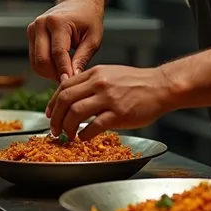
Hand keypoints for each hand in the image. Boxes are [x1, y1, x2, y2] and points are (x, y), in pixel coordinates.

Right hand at [27, 0, 103, 82]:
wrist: (79, 2)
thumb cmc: (88, 19)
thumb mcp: (94, 37)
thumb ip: (82, 58)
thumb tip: (72, 78)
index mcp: (58, 21)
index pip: (58, 53)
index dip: (64, 70)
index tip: (70, 83)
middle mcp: (41, 24)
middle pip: (42, 60)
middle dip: (55, 74)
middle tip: (69, 82)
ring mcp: (33, 29)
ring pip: (36, 62)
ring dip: (50, 73)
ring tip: (66, 75)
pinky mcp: (30, 34)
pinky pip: (35, 59)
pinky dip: (46, 68)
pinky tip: (59, 69)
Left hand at [46, 65, 171, 140]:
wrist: (160, 86)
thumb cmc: (138, 82)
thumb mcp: (111, 74)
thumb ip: (92, 82)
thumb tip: (74, 96)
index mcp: (96, 73)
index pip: (64, 86)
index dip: (52, 102)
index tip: (50, 113)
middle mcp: (99, 83)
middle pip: (65, 100)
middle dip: (55, 118)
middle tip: (55, 129)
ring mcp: (109, 98)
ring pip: (75, 113)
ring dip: (67, 128)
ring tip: (69, 135)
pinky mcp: (118, 114)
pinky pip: (93, 127)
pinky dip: (84, 135)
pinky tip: (85, 137)